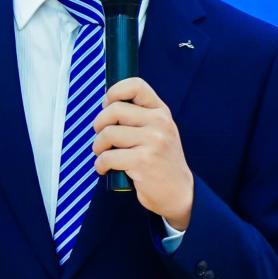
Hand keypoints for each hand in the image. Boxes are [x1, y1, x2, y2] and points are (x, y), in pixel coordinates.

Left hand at [91, 76, 193, 228]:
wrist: (179, 192)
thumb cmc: (161, 161)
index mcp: (161, 112)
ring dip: (98, 147)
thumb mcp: (158, 131)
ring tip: (103, 155)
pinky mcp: (143, 161)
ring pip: (108, 134)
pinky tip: (105, 169)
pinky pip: (108, 156)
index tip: (107, 106)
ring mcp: (153, 141)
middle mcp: (159, 123)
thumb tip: (106, 104)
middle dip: (99, 124)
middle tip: (101, 138)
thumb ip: (138, 117)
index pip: (136, 85)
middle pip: (114, 110)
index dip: (114, 92)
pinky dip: (100, 164)